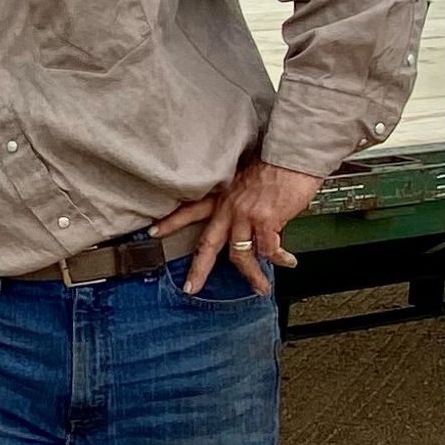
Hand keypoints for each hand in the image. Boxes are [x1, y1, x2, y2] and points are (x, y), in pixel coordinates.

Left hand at [151, 161, 320, 295]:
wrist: (291, 157)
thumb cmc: (274, 166)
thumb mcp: (245, 181)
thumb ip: (239, 200)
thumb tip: (246, 219)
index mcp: (222, 197)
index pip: (189, 210)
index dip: (170, 222)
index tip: (153, 233)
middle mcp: (229, 207)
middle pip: (208, 244)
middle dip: (198, 269)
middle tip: (191, 287)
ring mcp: (246, 215)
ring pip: (240, 254)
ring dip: (252, 275)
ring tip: (260, 288)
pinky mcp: (266, 220)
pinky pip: (269, 250)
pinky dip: (279, 258)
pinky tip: (287, 261)